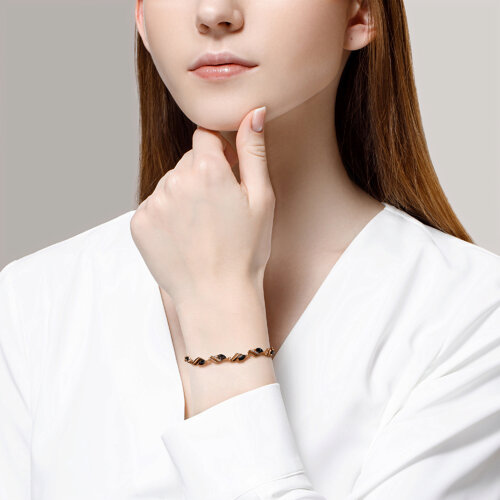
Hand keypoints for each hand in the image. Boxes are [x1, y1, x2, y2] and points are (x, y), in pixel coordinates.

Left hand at [130, 106, 274, 309]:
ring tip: (200, 228)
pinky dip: (166, 216)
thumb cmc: (245, 251)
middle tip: (217, 212)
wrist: (216, 296)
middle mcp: (175, 180)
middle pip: (187, 161)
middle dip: (201, 176)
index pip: (205, 137)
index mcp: (207, 169)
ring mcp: (153, 202)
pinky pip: (154, 206)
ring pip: (169, 183)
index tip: (227, 180)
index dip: (219, 156)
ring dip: (183, 196)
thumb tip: (254, 112)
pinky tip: (183, 238)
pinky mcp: (138, 223)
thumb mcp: (262, 199)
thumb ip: (254, 150)